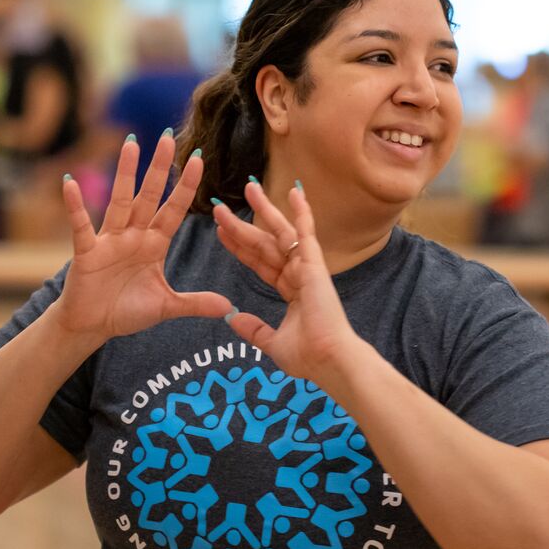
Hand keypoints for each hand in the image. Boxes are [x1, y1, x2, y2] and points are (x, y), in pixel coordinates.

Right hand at [52, 134, 232, 343]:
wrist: (92, 326)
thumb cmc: (126, 311)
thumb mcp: (165, 307)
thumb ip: (195, 303)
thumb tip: (228, 307)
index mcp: (154, 244)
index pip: (174, 210)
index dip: (186, 186)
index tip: (199, 159)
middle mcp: (133, 235)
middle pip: (149, 196)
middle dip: (159, 168)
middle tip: (168, 137)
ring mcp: (109, 241)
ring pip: (120, 201)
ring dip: (125, 173)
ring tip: (131, 144)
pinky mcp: (86, 252)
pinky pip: (81, 226)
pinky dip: (75, 206)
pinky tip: (70, 183)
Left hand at [212, 179, 368, 384]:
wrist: (328, 361)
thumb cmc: (308, 357)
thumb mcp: (272, 342)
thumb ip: (253, 328)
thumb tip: (232, 318)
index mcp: (291, 291)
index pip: (259, 263)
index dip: (240, 247)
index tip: (222, 232)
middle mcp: (298, 275)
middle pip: (263, 244)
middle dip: (241, 225)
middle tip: (220, 207)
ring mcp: (307, 268)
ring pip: (279, 233)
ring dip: (264, 209)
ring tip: (249, 186)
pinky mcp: (315, 265)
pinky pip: (306, 232)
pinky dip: (302, 211)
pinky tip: (294, 191)